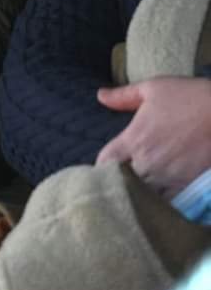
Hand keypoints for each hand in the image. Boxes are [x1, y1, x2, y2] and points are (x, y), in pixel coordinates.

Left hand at [97, 76, 210, 197]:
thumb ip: (123, 96)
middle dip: (120, 180)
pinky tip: (161, 197)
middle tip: (122, 179)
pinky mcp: (188, 184)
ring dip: (140, 192)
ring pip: (144, 194)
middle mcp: (147, 161)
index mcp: (134, 139)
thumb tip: (100, 95)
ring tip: (140, 190)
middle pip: (122, 181)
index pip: (105, 161)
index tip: (107, 164)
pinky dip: (162, 201)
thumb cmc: (190, 96)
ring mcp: (168, 175)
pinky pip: (168, 201)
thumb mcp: (152, 88)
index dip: (103, 164)